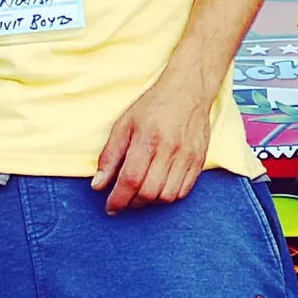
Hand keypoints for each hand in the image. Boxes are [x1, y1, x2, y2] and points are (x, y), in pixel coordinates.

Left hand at [93, 68, 214, 212]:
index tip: (110, 207)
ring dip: (150, 202)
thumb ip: (110, 156)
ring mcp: (187, 156)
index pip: (130, 180)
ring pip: (167, 196)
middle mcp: (169, 150)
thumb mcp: (124, 124)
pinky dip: (168, 197)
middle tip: (124, 200)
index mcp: (147, 139)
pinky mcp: (199, 161)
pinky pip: (183, 191)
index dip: (118, 199)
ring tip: (140, 194)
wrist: (189, 90)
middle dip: (132, 203)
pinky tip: (158, 189)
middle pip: (149, 192)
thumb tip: (98, 185)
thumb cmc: (153, 106)